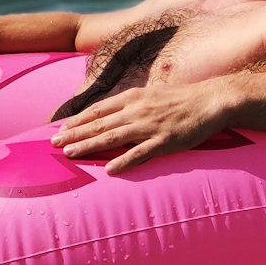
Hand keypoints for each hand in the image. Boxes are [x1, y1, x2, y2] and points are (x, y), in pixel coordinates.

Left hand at [51, 82, 227, 174]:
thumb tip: (115, 113)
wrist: (211, 101)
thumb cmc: (182, 99)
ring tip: (69, 154)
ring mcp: (150, 126)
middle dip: (74, 134)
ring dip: (88, 146)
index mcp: (133, 98)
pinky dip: (124, 161)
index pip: (98, 110)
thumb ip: (132, 104)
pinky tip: (109, 170)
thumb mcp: (152, 95)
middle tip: (53, 144)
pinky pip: (140, 153)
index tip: (60, 129)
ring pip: (112, 138)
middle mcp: (137, 110)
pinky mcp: (165, 142)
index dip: (77, 120)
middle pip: (99, 124)